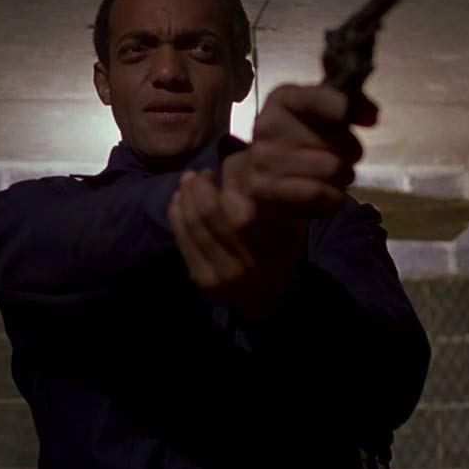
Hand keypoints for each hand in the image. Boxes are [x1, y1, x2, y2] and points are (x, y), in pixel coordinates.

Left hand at [167, 168, 304, 319]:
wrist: (271, 301)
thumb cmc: (282, 255)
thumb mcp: (292, 228)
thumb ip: (274, 203)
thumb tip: (248, 170)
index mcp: (271, 245)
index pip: (240, 203)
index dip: (226, 180)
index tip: (223, 167)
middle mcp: (246, 262)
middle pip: (211, 212)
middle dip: (200, 186)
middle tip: (200, 173)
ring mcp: (222, 274)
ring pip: (194, 225)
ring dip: (186, 197)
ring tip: (187, 182)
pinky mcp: (203, 280)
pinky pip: (183, 241)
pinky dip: (176, 216)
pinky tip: (178, 201)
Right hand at [222, 84, 364, 216]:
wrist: (256, 181)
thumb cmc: (299, 144)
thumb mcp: (320, 118)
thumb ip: (352, 107)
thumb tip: (372, 115)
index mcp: (283, 99)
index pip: (321, 98)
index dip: (350, 110)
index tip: (370, 120)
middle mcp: (268, 125)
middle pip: (336, 141)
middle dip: (350, 154)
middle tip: (341, 159)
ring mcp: (263, 158)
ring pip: (331, 169)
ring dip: (343, 179)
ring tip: (334, 179)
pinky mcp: (265, 190)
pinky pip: (318, 193)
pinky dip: (333, 199)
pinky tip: (328, 197)